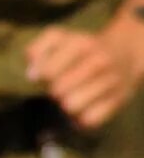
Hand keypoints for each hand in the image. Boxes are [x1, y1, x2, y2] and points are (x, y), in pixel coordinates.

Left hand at [27, 24, 143, 130]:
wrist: (125, 52)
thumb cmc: (81, 48)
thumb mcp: (58, 38)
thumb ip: (37, 50)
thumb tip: (32, 75)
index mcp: (80, 43)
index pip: (47, 72)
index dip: (41, 77)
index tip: (43, 77)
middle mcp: (98, 61)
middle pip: (58, 90)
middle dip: (53, 91)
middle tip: (59, 86)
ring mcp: (111, 81)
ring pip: (71, 106)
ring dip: (65, 104)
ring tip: (70, 96)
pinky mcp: (118, 100)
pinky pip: (88, 120)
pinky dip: (81, 118)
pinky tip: (82, 107)